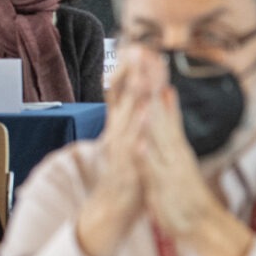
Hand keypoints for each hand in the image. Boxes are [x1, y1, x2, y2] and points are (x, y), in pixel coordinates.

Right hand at [73, 60, 152, 255]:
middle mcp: (118, 135)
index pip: (122, 91)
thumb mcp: (127, 140)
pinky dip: (139, 137)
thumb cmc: (124, 174)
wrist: (110, 211)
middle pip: (125, 100)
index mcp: (120, 126)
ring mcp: (121, 153)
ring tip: (142, 78)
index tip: (138, 44)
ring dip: (135, 100)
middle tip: (140, 49)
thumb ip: (129, 115)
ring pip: (129, 122)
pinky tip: (146, 123)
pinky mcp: (127, 172)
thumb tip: (138, 90)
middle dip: (132, 75)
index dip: (129, 69)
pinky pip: (133, 152)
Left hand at [138, 71, 254, 255]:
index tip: (147, 57)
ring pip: (161, 137)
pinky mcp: (168, 189)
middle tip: (148, 58)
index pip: (162, 107)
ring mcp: (172, 169)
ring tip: (146, 90)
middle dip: (154, 86)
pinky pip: (156, 172)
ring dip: (153, 114)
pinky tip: (141, 144)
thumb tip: (162, 110)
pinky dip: (149, 158)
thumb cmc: (185, 195)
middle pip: (162, 113)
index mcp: (174, 144)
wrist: (204, 224)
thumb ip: (168, 135)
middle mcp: (175, 151)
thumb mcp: (173, 160)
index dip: (154, 82)